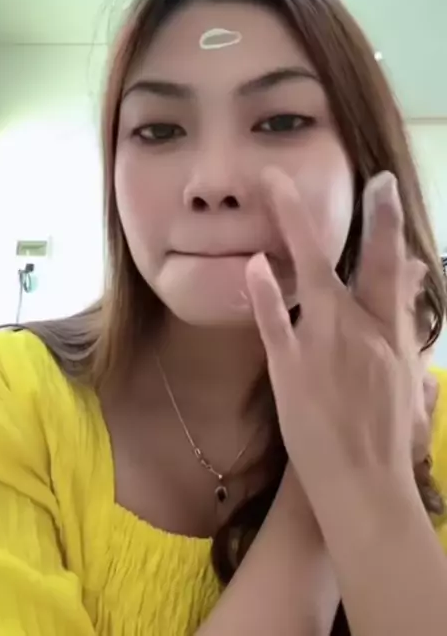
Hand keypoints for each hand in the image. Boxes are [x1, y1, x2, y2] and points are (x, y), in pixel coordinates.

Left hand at [246, 168, 431, 505]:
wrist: (363, 488)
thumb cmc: (388, 441)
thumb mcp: (409, 384)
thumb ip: (407, 329)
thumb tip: (411, 296)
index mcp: (393, 337)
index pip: (394, 271)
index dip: (389, 226)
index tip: (383, 188)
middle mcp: (363, 333)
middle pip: (365, 265)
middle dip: (368, 218)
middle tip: (363, 177)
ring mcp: (325, 347)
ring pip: (313, 276)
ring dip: (294, 228)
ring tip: (275, 188)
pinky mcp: (290, 369)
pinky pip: (275, 322)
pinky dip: (264, 292)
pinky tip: (253, 262)